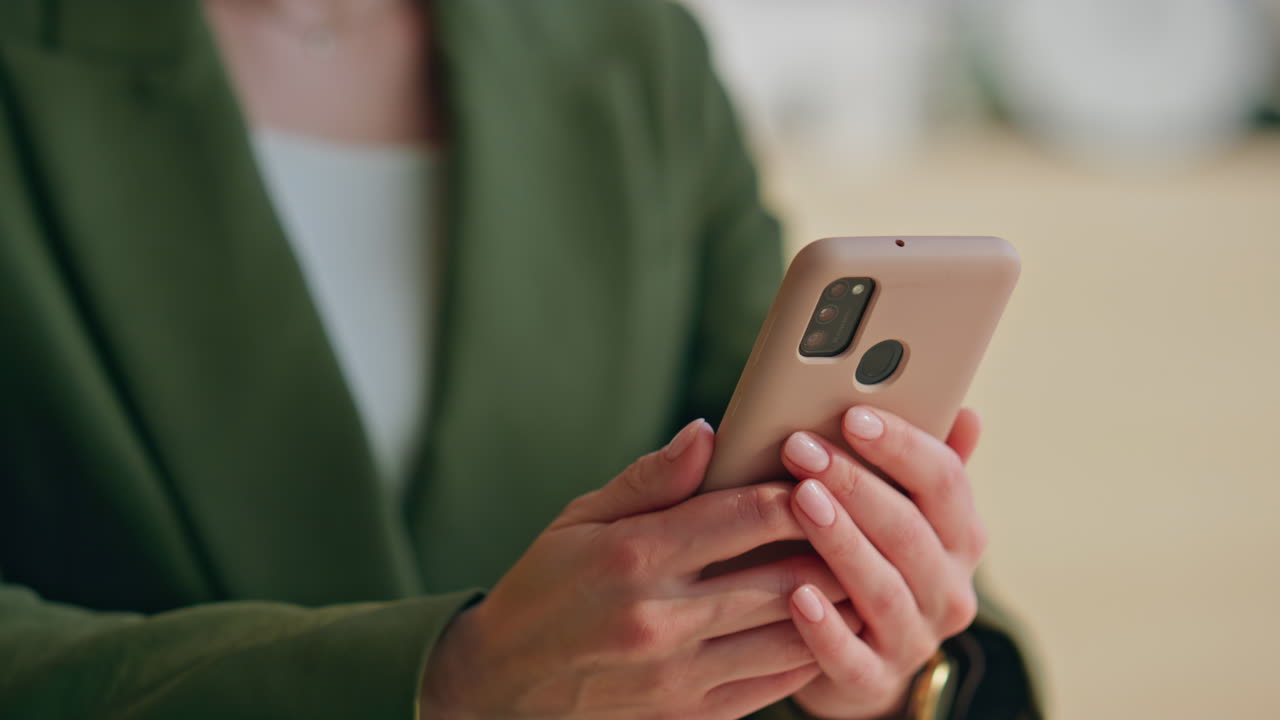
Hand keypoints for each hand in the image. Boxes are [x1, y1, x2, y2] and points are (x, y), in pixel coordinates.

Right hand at [420, 419, 850, 719]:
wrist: (500, 688)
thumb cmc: (541, 591)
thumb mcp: (578, 522)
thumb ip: (649, 481)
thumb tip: (707, 435)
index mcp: (634, 558)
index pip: (742, 517)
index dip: (796, 493)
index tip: (826, 473)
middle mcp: (661, 619)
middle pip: (781, 579)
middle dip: (833, 548)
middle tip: (866, 521)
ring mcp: (679, 676)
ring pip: (790, 637)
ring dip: (833, 604)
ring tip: (860, 571)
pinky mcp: (689, 716)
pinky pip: (772, 686)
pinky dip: (808, 653)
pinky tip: (822, 626)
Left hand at [779, 407, 985, 718]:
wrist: (855, 662)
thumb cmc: (870, 561)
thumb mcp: (900, 513)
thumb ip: (922, 467)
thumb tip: (967, 413)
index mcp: (959, 537)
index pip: (945, 482)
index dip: (901, 446)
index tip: (853, 415)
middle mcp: (948, 589)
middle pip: (909, 530)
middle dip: (855, 484)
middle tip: (802, 448)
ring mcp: (913, 639)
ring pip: (883, 588)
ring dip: (841, 541)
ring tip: (799, 501)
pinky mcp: (873, 681)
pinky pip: (851, 656)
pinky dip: (824, 627)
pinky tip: (795, 595)